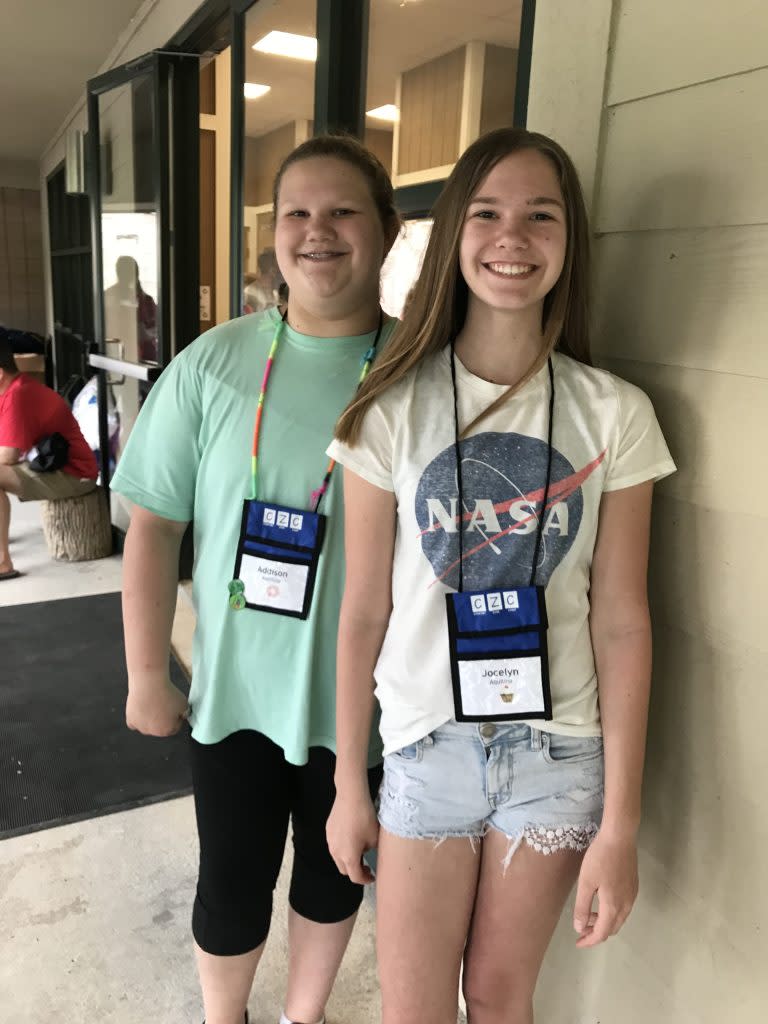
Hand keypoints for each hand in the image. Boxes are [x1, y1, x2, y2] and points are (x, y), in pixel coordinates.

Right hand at [126, 677, 189, 736]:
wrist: (150, 684)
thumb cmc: (168, 694)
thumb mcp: (184, 704)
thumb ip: (185, 712)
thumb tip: (183, 715)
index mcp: (167, 731)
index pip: (174, 727)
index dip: (176, 717)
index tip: (174, 708)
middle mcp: (153, 732)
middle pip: (160, 727)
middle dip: (163, 718)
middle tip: (163, 704)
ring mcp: (140, 727)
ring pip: (147, 725)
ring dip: (150, 718)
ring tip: (153, 704)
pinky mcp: (130, 721)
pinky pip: (135, 722)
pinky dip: (137, 717)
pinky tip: (142, 709)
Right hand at [326, 789, 378, 884]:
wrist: (351, 797)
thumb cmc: (364, 817)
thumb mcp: (375, 838)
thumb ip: (371, 850)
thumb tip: (367, 851)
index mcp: (348, 857)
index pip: (355, 877)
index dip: (365, 879)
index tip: (372, 876)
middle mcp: (336, 852)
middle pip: (344, 870)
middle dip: (355, 871)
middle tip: (366, 866)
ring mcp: (330, 841)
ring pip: (338, 857)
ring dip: (348, 859)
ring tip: (360, 850)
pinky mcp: (328, 830)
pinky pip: (335, 845)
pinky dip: (343, 847)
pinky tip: (352, 837)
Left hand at [573, 831, 637, 946]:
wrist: (620, 837)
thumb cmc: (599, 858)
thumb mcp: (586, 882)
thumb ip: (582, 907)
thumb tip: (580, 928)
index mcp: (613, 906)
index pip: (602, 933)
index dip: (589, 941)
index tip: (578, 942)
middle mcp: (626, 905)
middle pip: (612, 928)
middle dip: (596, 932)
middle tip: (580, 929)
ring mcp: (632, 896)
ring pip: (618, 919)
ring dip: (603, 922)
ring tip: (587, 915)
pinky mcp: (633, 886)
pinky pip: (623, 908)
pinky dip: (611, 912)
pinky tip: (600, 902)